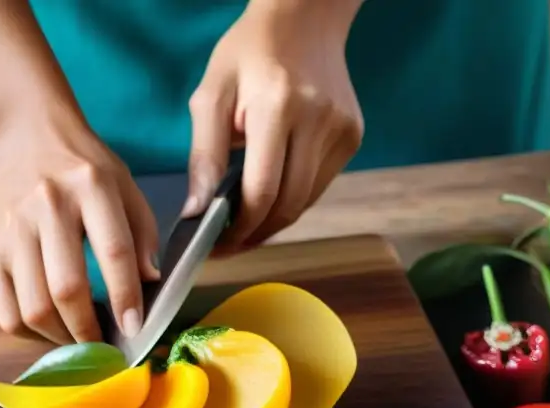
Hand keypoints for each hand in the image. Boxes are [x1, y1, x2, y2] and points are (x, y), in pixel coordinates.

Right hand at [0, 109, 159, 345]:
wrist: (23, 140)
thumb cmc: (83, 171)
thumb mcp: (124, 187)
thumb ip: (142, 235)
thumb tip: (149, 286)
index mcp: (90, 185)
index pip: (114, 252)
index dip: (127, 298)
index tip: (135, 327)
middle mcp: (45, 205)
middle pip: (67, 288)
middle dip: (91, 331)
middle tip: (106, 346)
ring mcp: (10, 230)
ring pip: (33, 308)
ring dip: (62, 339)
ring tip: (80, 341)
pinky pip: (5, 313)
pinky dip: (30, 334)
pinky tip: (50, 330)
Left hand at [184, 0, 364, 249]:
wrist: (303, 19)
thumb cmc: (249, 54)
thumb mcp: (211, 95)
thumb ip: (204, 156)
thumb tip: (196, 211)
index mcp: (278, 108)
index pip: (262, 191)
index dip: (240, 228)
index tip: (217, 244)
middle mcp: (317, 121)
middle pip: (288, 205)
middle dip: (255, 233)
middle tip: (228, 244)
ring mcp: (341, 130)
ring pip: (306, 202)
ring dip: (273, 221)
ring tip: (245, 225)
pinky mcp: (352, 137)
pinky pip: (319, 186)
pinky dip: (293, 198)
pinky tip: (271, 195)